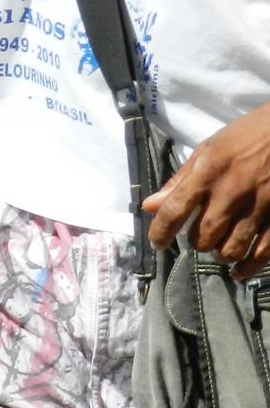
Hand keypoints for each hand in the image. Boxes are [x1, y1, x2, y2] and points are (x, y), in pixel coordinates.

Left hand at [143, 103, 269, 277]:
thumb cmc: (245, 136)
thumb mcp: (207, 150)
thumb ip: (180, 180)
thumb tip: (150, 206)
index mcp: (207, 172)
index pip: (175, 209)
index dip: (161, 231)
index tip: (157, 244)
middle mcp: (231, 192)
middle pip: (204, 234)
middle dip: (196, 243)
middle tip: (197, 240)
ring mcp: (260, 206)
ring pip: (233, 247)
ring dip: (220, 254)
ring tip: (217, 251)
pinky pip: (263, 251)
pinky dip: (249, 266)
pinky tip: (239, 271)